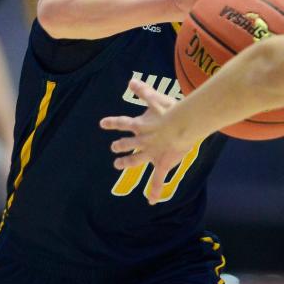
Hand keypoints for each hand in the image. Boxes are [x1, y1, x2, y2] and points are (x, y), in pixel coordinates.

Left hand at [100, 79, 192, 203]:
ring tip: (118, 165)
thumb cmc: (171, 111)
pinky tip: (151, 201)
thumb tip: (131, 81)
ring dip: (127, 162)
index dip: (113, 123)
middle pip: (128, 144)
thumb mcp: (156, 98)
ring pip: (136, 160)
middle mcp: (143, 140)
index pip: (123, 123)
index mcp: (141, 125)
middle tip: (114, 147)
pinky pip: (158, 180)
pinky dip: (155, 191)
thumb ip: (144, 91)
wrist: (181, 125)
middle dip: (120, 146)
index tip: (102, 124)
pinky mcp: (162, 164)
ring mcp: (151, 154)